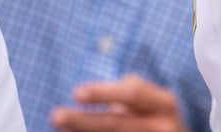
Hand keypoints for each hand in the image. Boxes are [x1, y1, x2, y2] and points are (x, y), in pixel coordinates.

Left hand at [49, 74, 189, 131]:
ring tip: (60, 127)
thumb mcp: (148, 99)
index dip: (103, 93)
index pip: (133, 93)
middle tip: (56, 115)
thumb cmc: (152, 116)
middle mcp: (164, 127)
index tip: (76, 93)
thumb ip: (125, 92)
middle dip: (83, 121)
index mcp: (165, 103)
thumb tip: (85, 93)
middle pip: (117, 124)